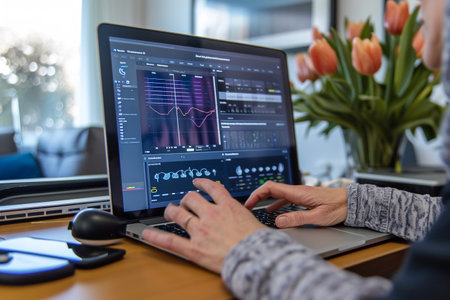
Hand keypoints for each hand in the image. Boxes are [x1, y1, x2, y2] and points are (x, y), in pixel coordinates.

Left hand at [142, 178, 265, 273]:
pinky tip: (147, 234)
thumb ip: (244, 216)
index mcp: (228, 207)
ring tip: (169, 211)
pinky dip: (156, 237)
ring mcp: (201, 230)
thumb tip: (247, 218)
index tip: (197, 183)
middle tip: (183, 202)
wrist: (257, 257)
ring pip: (179, 214)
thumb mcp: (255, 220)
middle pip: (192, 199)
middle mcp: (212, 215)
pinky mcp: (194, 248)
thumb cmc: (260, 242)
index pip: (212, 188)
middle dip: (186, 199)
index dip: (202, 183)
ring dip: (172, 211)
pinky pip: (171, 240)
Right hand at [245, 181, 347, 227]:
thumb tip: (278, 221)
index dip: (257, 194)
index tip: (248, 203)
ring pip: (277, 194)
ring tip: (256, 210)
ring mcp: (300, 194)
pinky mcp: (304, 198)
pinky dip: (275, 204)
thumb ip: (298, 219)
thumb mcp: (318, 217)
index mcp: (298, 192)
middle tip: (247, 207)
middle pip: (271, 189)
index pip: (271, 187)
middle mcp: (297, 191)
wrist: (352, 202)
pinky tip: (273, 212)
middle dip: (257, 197)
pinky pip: (285, 199)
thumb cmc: (339, 207)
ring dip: (265, 200)